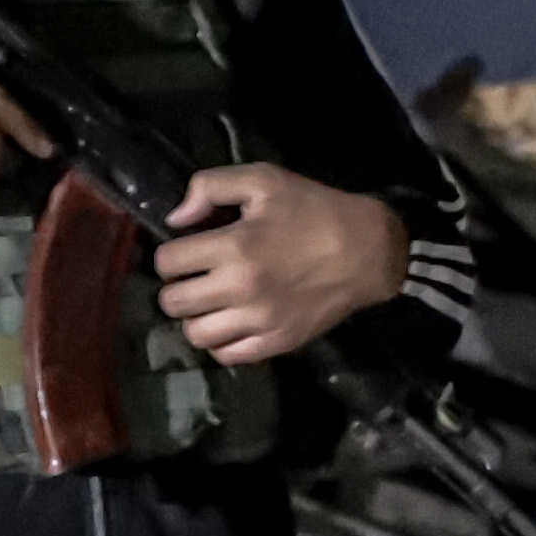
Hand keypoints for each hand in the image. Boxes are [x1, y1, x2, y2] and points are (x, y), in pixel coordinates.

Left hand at [152, 166, 413, 365]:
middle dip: (177, 286)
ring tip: (211, 303)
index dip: (170, 253)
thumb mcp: (264, 179)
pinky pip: (227, 356)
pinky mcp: (277, 341)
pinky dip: (221, 342)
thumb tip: (176, 219)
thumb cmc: (314, 210)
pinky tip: (231, 323)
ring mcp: (258, 321)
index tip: (188, 249)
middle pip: (172, 302)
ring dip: (196, 317)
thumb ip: (210, 187)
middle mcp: (239, 288)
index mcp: (232, 246)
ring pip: (194, 334)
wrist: (370, 250)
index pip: (166, 262)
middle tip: (196, 277)